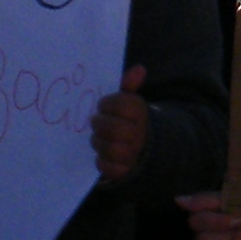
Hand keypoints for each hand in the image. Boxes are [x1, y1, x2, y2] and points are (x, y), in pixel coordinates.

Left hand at [92, 64, 149, 183]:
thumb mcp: (130, 100)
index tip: (102, 105)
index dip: (108, 104)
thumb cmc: (129, 118)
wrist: (146, 145)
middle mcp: (139, 134)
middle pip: (115, 129)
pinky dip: (102, 161)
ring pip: (112, 149)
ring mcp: (133, 153)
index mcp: (140, 113)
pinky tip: (101, 154)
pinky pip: (110, 168)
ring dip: (99, 142)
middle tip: (94, 122)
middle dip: (100, 124)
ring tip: (96, 138)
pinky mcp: (126, 170)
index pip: (123, 106)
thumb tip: (139, 69)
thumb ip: (129, 85)